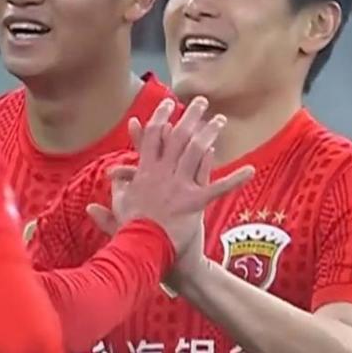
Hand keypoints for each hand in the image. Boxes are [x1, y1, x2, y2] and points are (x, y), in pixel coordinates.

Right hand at [92, 97, 253, 252]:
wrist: (143, 250)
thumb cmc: (130, 231)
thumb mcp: (118, 210)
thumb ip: (113, 197)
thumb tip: (101, 191)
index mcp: (144, 172)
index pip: (151, 136)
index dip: (160, 117)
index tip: (169, 103)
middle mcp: (162, 174)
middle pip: (177, 137)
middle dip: (190, 116)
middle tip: (201, 102)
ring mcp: (179, 186)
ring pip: (196, 153)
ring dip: (209, 134)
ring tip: (220, 120)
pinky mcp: (194, 203)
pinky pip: (218, 188)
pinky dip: (235, 180)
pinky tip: (250, 170)